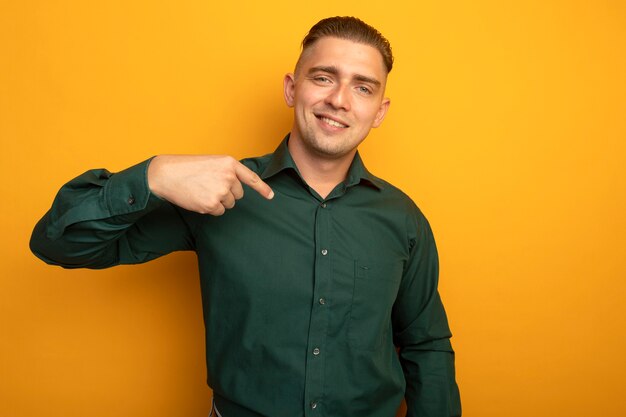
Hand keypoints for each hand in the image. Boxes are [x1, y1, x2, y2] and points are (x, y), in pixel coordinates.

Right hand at [147, 155, 273, 214]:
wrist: (166, 174)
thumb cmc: (187, 168)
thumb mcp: (212, 163)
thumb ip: (227, 172)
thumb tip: (236, 190)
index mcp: (229, 163)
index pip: (251, 178)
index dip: (262, 188)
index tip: (271, 196)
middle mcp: (228, 176)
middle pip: (238, 195)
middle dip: (227, 194)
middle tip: (208, 186)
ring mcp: (221, 191)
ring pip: (229, 204)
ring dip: (218, 201)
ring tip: (201, 190)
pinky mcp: (212, 204)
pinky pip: (219, 212)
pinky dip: (210, 208)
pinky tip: (198, 198)